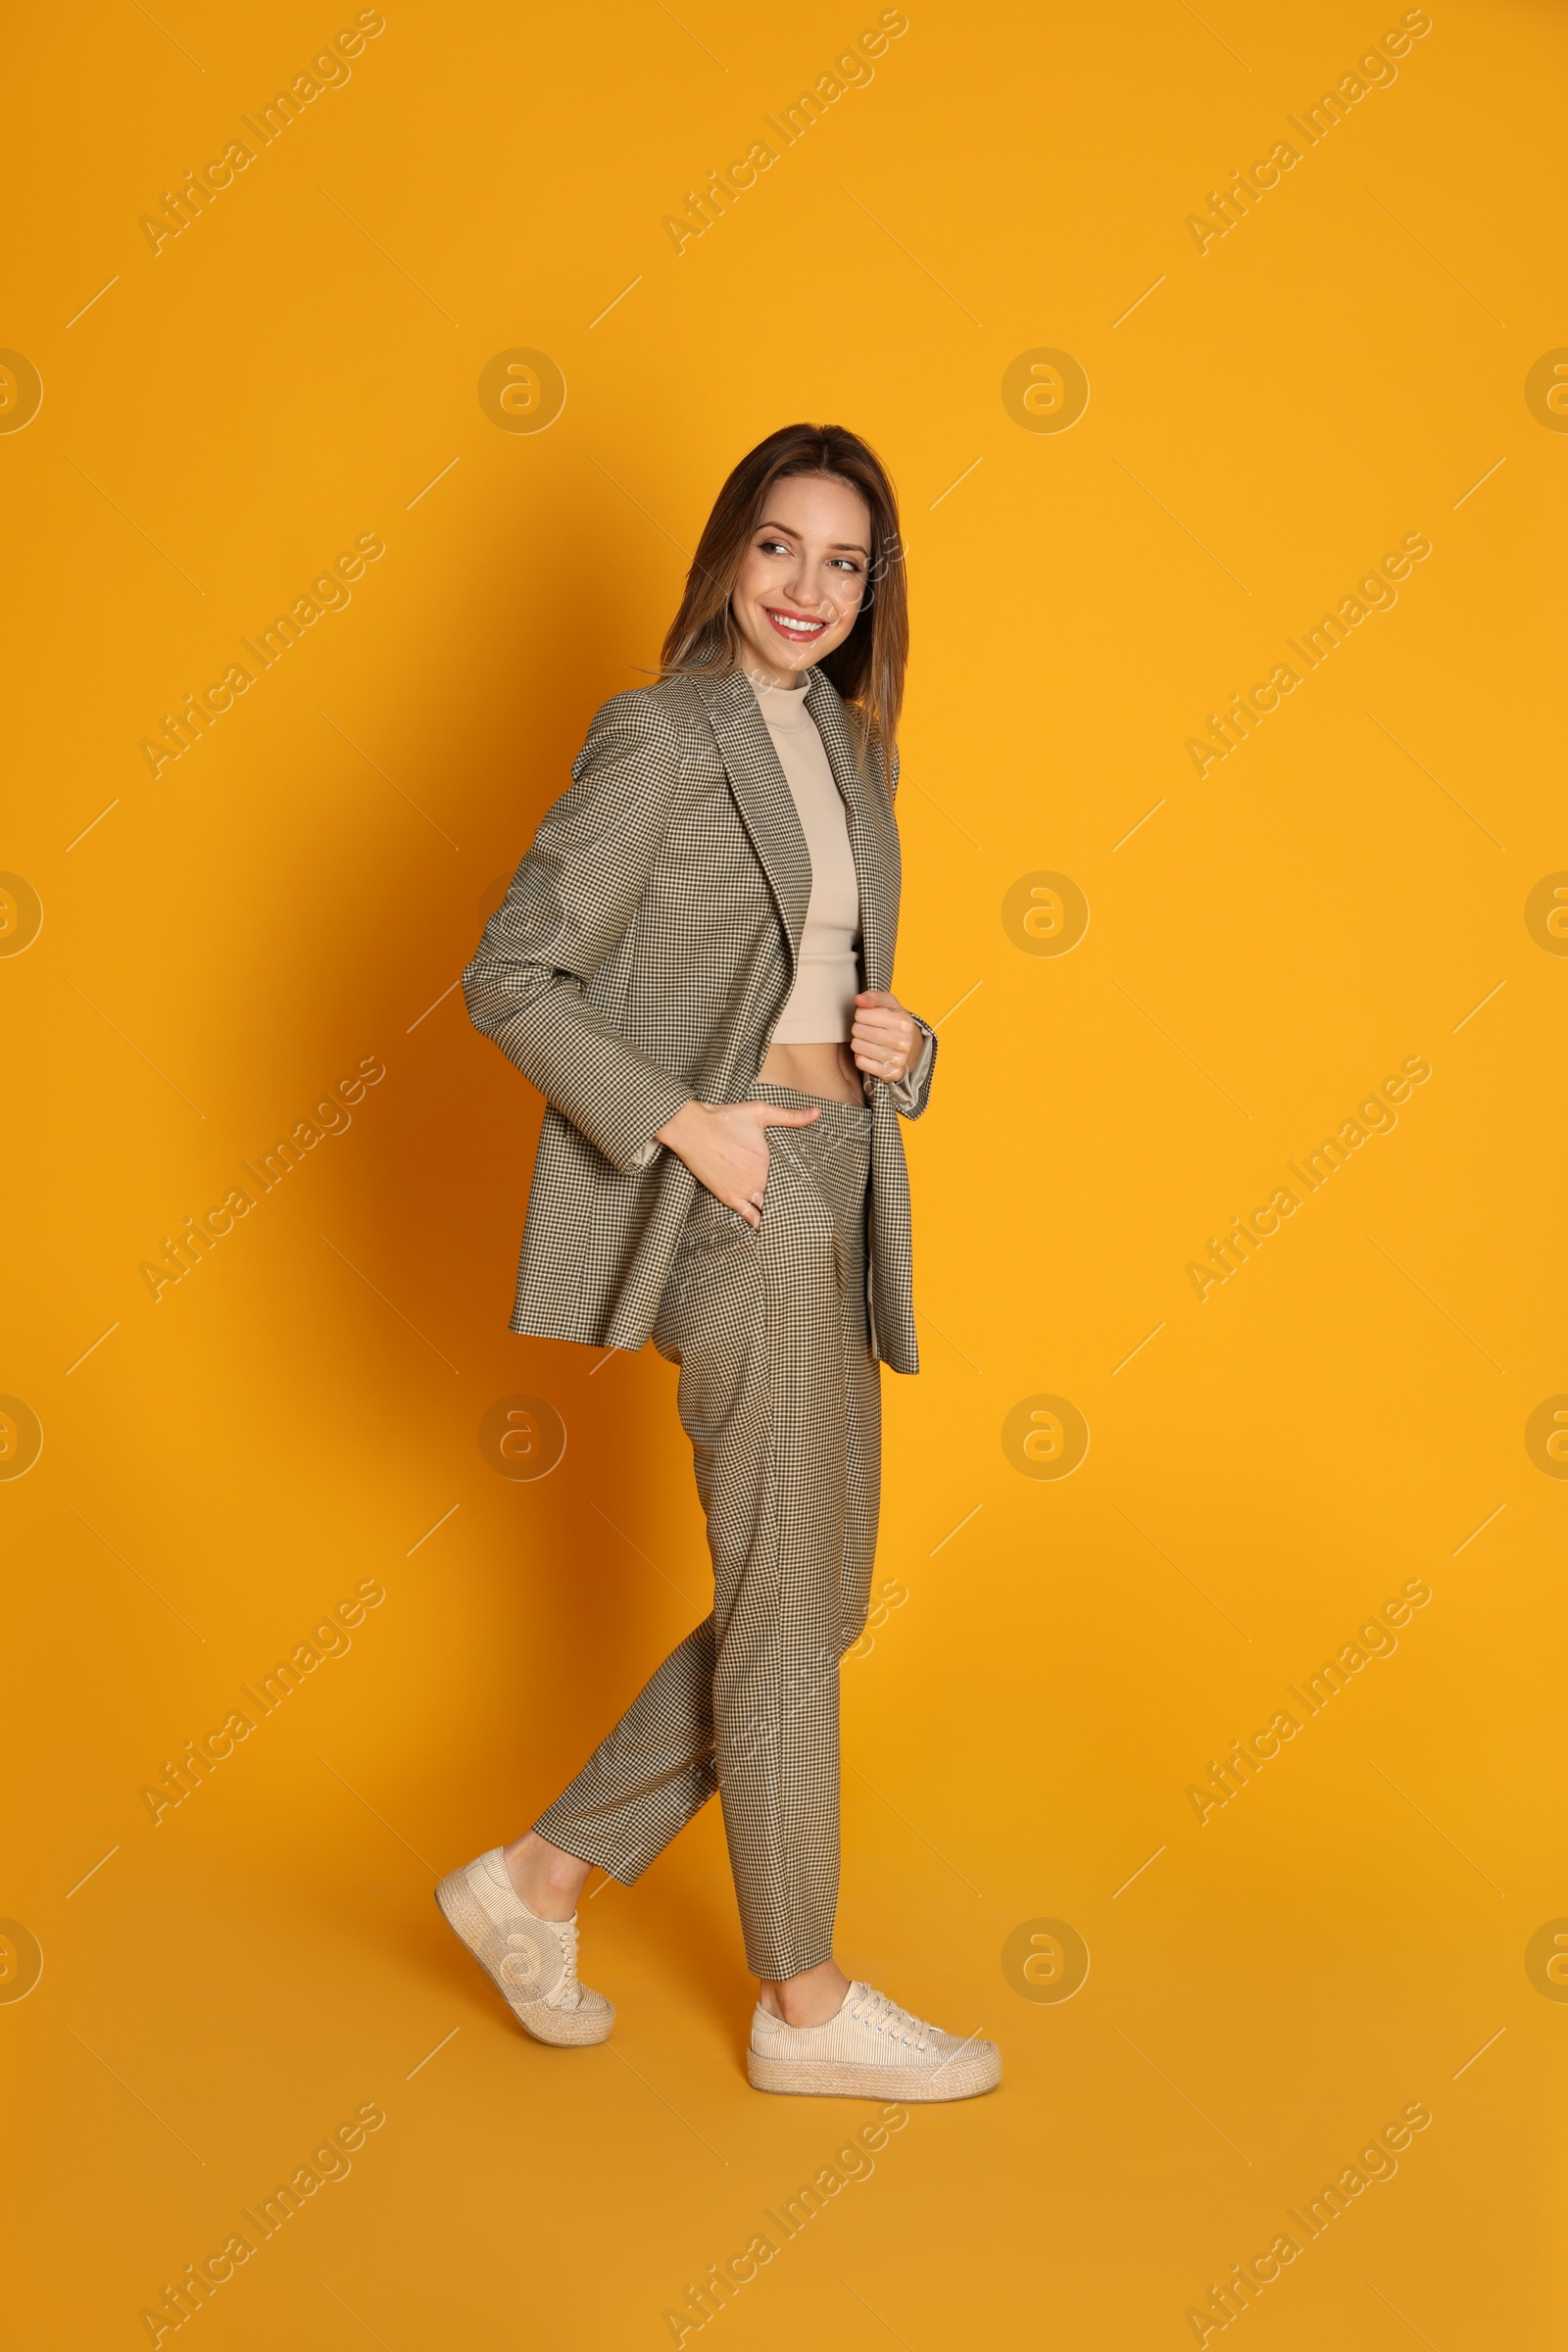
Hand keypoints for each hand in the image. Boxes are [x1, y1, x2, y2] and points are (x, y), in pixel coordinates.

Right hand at [653, 1099, 820, 1226]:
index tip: (808, 1190)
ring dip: (776, 1213)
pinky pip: (748, 1216)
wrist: (691, 1128)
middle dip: (789, 1200)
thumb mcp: (760, 1112)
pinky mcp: (727, 1196)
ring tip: (788, 1223)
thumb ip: (790, 1116)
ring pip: (766, 1208)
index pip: (790, 1178)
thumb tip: (818, 1113)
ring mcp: (743, 1190)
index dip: (798, 1184)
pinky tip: (766, 1229)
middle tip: (801, 1210)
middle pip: (780, 1195)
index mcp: (769, 1160)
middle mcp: (759, 1178)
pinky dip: (758, 1224)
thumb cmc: (724, 1117)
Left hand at [850, 990, 920, 1083]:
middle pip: (858, 1030)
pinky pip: (860, 1062)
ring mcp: (896, 1060)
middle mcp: (902, 1042)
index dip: (862, 1014)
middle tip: (869, 1030)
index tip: (870, 1017)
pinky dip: (862, 1057)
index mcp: (903, 1023)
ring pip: (857, 1046)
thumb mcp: (890, 1004)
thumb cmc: (898, 1023)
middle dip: (860, 1028)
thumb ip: (873, 997)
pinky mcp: (889, 1073)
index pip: (861, 1014)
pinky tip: (871, 1053)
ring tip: (870, 1041)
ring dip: (860, 1042)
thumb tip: (857, 999)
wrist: (914, 1049)